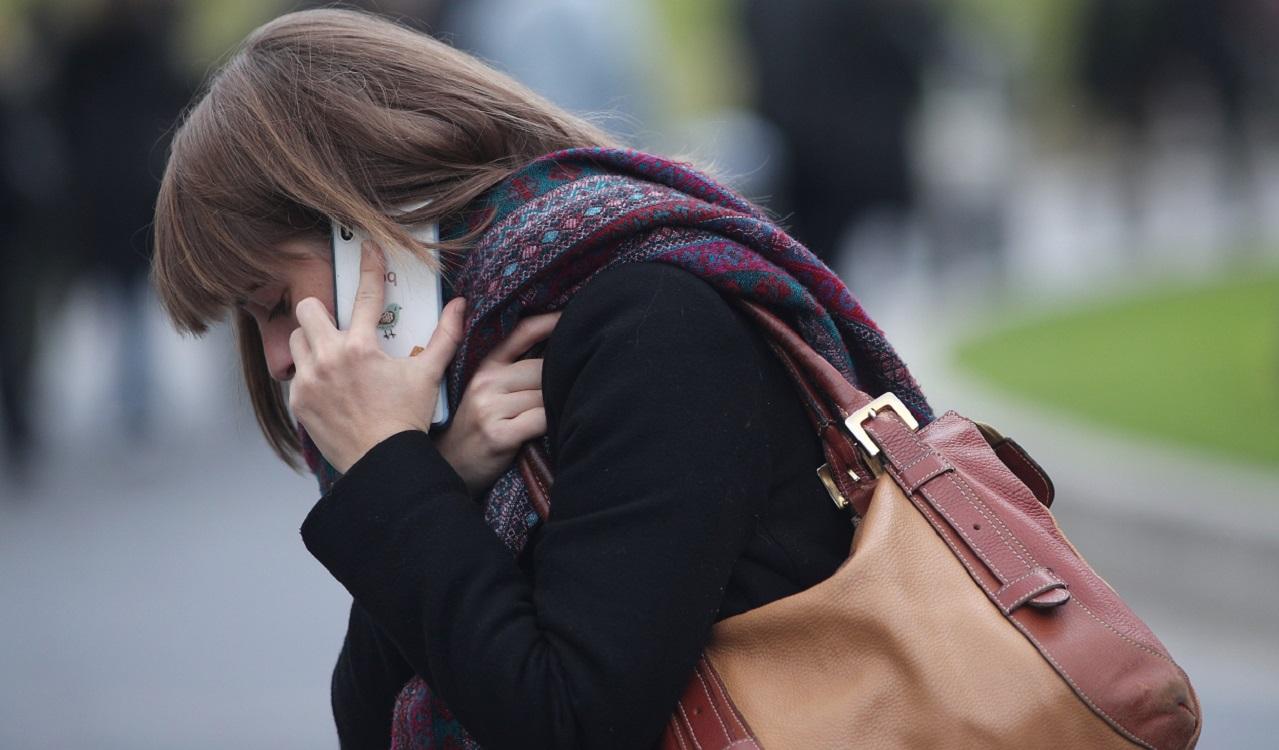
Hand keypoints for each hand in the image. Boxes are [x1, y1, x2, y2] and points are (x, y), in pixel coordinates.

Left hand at [289, 241, 466, 473]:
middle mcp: (329, 357)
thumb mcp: (428, 374)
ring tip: (332, 359)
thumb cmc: (405, 420)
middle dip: (321, 312)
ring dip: (311, 344)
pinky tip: (330, 388)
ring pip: (296, 341)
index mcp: (361, 347)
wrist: (383, 462)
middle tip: (337, 327)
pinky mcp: (299, 401)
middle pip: (308, 310)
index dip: (370, 266)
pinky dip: (310, 376)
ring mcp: (309, 380)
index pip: (367, 294)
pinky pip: (296, 374)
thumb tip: (461, 306)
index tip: (368, 248)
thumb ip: (444, 337)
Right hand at [434, 311, 560, 495]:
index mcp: (485, 366)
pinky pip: (542, 419)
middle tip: (571, 387)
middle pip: (541, 368)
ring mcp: (490, 408)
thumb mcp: (485, 391)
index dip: (549, 322)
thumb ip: (512, 369)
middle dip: (558, 380)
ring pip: (544, 394)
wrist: (451, 467)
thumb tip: (554, 348)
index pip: (521, 333)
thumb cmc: (478, 428)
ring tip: (559, 413)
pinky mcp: (499, 434)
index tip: (573, 315)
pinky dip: (552, 424)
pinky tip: (552, 430)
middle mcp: (486, 382)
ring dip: (557, 404)